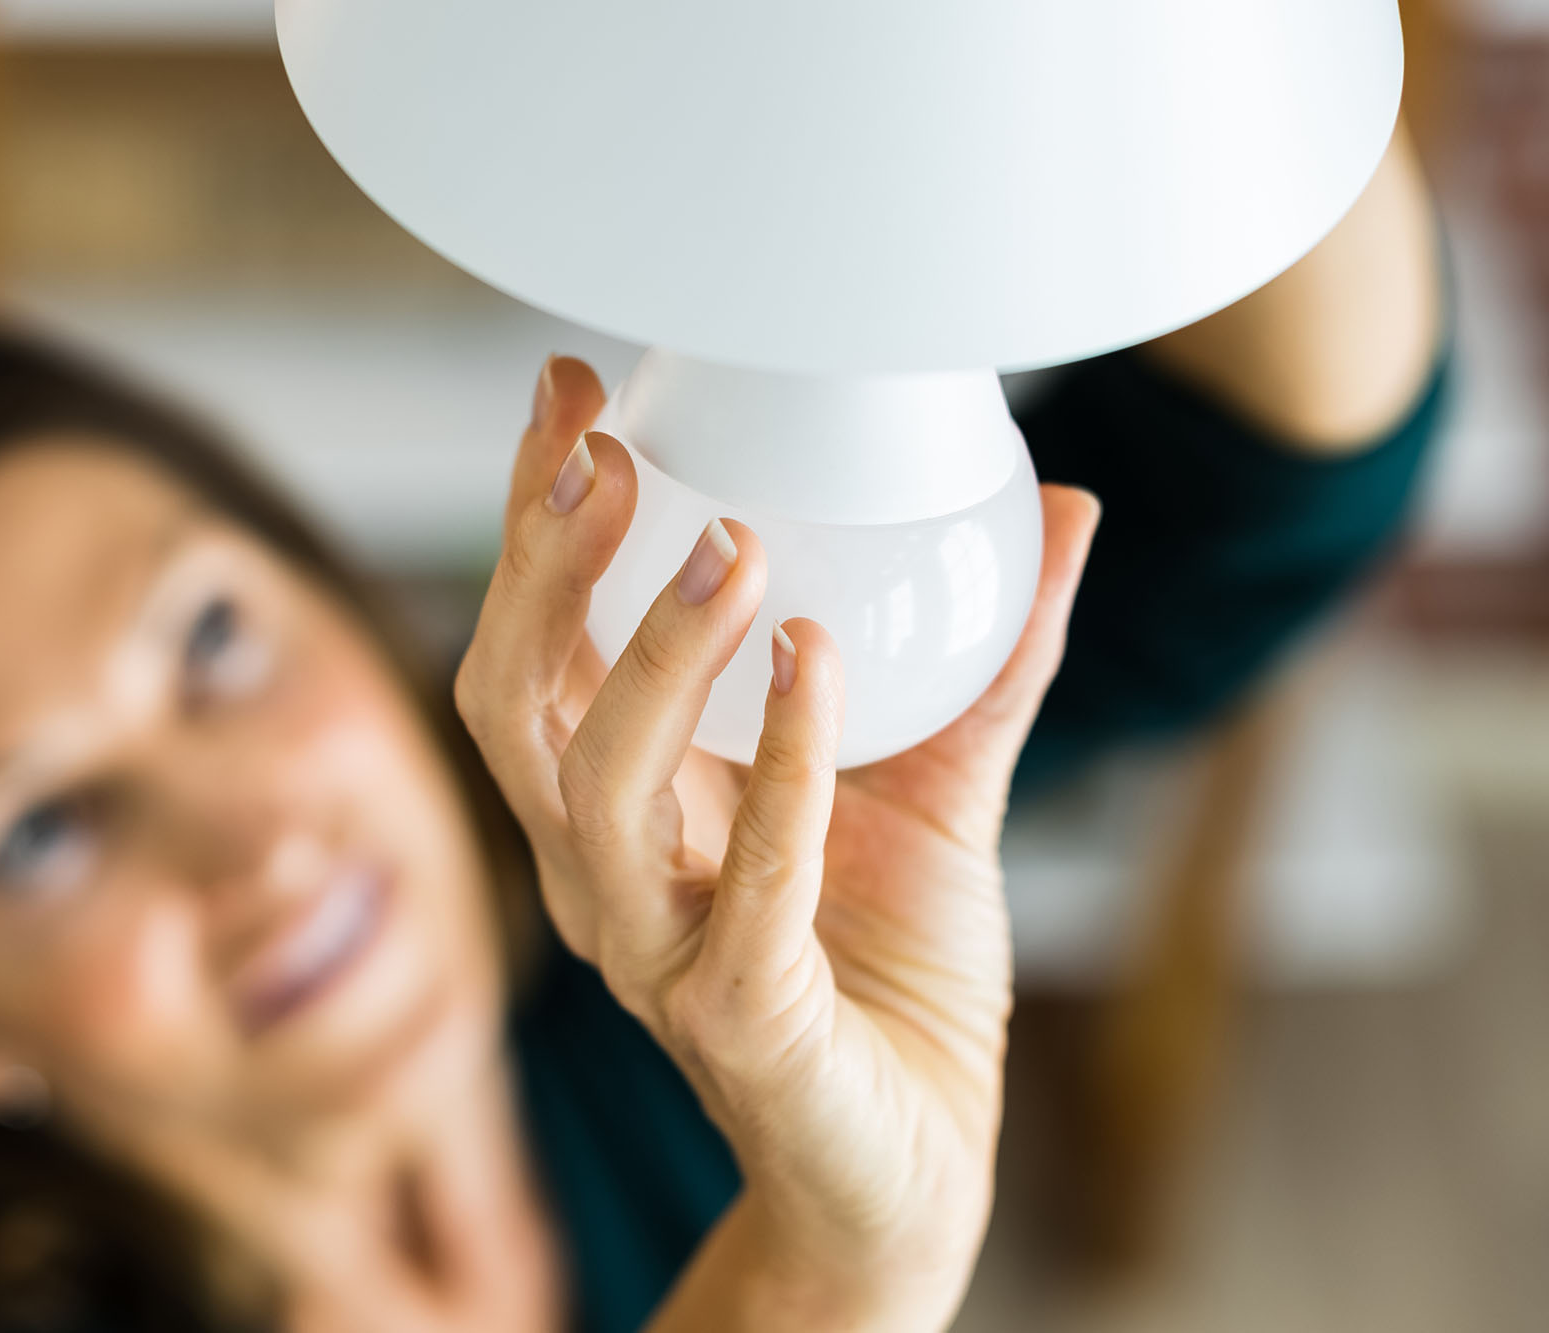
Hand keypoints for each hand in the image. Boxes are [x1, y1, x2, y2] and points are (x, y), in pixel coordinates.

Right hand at [456, 357, 1099, 1329]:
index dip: (532, 520)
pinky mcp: (734, 1017)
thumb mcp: (942, 785)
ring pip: (593, 789)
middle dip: (542, 568)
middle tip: (612, 455)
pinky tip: (817, 661)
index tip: (572, 392)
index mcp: (619, 803)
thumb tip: (1064, 504)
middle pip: (512, 703)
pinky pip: (742, 884)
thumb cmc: (892, 977)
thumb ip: (991, 657)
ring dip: (650, 657)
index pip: (534, 643)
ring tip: (731, 549)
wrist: (908, 1164)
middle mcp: (601, 871)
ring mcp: (652, 950)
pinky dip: (781, 768)